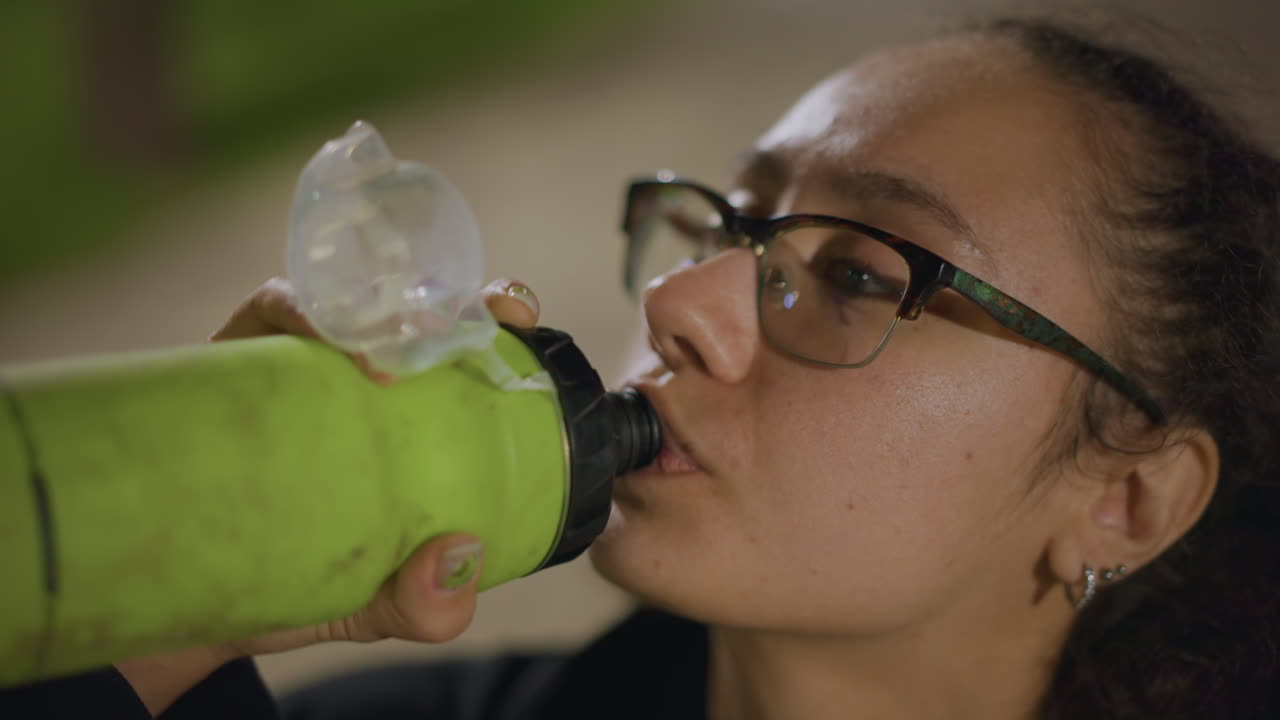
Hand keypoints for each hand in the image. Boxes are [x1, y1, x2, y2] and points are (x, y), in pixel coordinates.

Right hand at [117, 276, 542, 714]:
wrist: (200, 603)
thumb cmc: (307, 588)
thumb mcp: (380, 605)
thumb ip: (430, 604)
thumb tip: (461, 556)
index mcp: (423, 420)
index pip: (476, 348)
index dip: (502, 317)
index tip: (520, 321)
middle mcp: (371, 376)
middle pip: (426, 308)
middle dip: (454, 299)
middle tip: (458, 328)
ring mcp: (310, 358)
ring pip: (356, 296)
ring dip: (381, 304)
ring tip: (389, 352)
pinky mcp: (242, 351)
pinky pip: (276, 307)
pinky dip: (302, 309)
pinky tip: (319, 336)